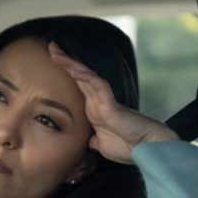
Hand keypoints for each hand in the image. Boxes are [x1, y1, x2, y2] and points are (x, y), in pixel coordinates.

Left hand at [48, 42, 178, 163]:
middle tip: (51, 48)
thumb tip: (88, 140)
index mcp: (94, 109)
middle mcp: (98, 101)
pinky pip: (97, 85)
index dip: (66, 73)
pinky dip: (85, 76)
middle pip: (79, 76)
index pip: (78, 85)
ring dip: (71, 64)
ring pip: (86, 76)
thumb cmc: (127, 146)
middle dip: (65, 62)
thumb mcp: (102, 144)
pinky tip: (73, 69)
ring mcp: (104, 100)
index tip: (52, 61)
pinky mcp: (111, 104)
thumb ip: (94, 139)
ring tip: (56, 53)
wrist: (146, 149)